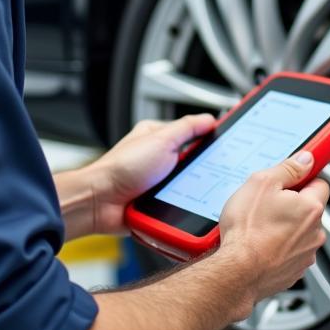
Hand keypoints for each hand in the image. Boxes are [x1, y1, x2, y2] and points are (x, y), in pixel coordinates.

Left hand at [89, 113, 216, 234]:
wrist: (100, 202)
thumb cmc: (121, 168)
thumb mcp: (160, 140)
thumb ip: (186, 128)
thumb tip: (209, 119)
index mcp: (159, 137)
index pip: (193, 134)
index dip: (210, 138)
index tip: (228, 142)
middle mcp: (159, 159)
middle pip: (194, 163)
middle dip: (203, 170)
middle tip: (214, 173)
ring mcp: (158, 183)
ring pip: (189, 187)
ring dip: (193, 192)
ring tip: (196, 193)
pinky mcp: (157, 205)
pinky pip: (180, 206)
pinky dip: (184, 208)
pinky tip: (185, 209)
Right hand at [216, 150, 329, 317]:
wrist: (236, 272)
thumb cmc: (247, 230)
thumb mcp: (262, 183)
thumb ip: (288, 168)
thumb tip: (306, 159)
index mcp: (311, 208)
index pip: (320, 183)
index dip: (302, 179)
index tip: (290, 179)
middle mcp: (315, 233)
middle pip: (308, 209)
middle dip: (291, 205)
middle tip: (267, 203)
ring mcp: (305, 255)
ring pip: (299, 232)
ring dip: (284, 227)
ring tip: (260, 226)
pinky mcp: (293, 272)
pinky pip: (289, 252)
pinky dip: (278, 247)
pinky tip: (259, 244)